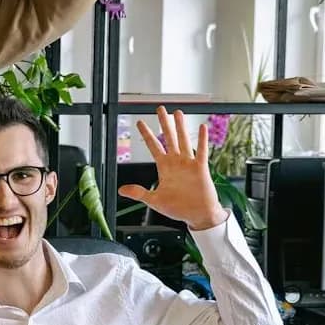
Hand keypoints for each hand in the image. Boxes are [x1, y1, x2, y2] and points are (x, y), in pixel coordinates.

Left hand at [118, 107, 225, 230]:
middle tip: (160, 109)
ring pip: (184, 140)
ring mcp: (188, 164)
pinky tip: (202, 127)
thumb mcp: (155, 200)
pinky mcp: (200, 168)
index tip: (140, 122)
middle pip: (168, 138)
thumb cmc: (178, 208)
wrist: (197, 215)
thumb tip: (122, 190)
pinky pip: (201, 151)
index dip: (147, 134)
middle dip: (164, 123)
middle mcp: (176, 162)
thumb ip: (139, 193)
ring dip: (181, 127)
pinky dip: (202, 139)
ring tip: (178, 112)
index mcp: (164, 168)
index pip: (153, 146)